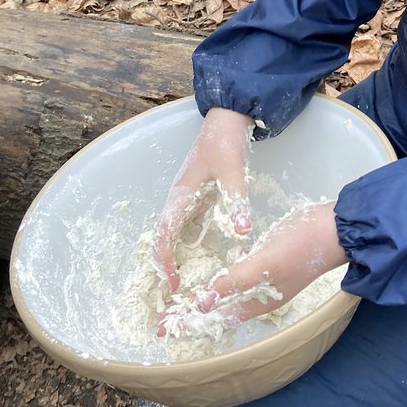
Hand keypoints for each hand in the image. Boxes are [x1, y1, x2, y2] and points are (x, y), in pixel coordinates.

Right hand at [153, 107, 254, 291]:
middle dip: (166, 264)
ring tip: (187, 280)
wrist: (227, 117)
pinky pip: (189, 225)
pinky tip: (202, 255)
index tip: (174, 283)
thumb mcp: (233, 171)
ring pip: (175, 233)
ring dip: (176, 255)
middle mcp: (180, 199)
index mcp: (181, 195)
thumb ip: (236, 201)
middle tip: (179, 289)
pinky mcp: (199, 195)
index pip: (164, 234)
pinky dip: (189, 243)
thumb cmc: (225, 140)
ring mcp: (188, 198)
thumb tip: (242, 233)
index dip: (165, 261)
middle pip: (164, 237)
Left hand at [160, 201, 346, 331]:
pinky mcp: (271, 261)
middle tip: (165, 318)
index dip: (190, 321)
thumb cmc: (301, 246)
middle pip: (219, 310)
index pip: (216, 317)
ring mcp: (267, 279)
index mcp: (258, 302)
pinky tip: (217, 276)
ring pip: (228, 296)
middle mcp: (260, 296)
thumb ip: (234, 282)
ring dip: (207, 299)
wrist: (336, 229)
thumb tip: (203, 304)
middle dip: (193, 314)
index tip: (164, 328)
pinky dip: (222, 282)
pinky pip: (239, 279)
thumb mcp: (264, 263)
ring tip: (183, 301)